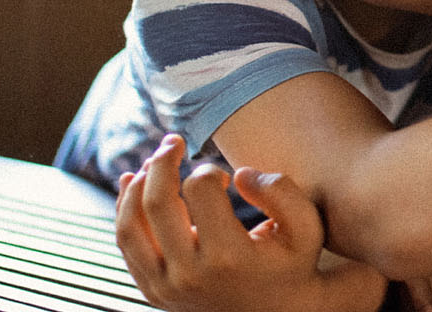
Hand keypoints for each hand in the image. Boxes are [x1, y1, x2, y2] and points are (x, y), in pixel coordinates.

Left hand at [116, 134, 384, 311]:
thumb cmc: (292, 262)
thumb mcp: (307, 227)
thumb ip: (282, 191)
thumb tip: (239, 174)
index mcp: (228, 257)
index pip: (199, 190)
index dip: (210, 170)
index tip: (225, 176)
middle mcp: (190, 275)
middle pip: (157, 203)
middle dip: (162, 161)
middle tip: (174, 140)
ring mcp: (166, 287)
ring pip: (129, 226)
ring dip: (137, 184)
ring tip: (153, 160)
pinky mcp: (153, 292)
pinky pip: (126, 245)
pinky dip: (124, 210)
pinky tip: (133, 182)